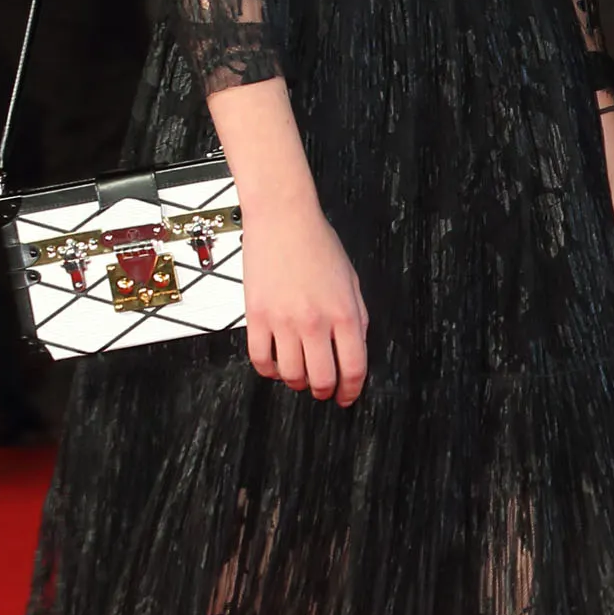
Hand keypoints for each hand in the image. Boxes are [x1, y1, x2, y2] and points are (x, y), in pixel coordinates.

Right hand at [242, 193, 367, 402]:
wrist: (283, 218)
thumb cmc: (318, 244)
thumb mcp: (351, 280)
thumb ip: (357, 317)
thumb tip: (356, 348)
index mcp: (344, 313)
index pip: (353, 368)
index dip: (352, 391)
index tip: (347, 396)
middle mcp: (314, 322)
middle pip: (321, 379)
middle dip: (324, 392)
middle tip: (323, 390)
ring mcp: (283, 321)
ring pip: (290, 375)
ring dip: (297, 382)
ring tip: (300, 376)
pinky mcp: (256, 316)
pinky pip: (260, 360)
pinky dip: (269, 370)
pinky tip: (276, 364)